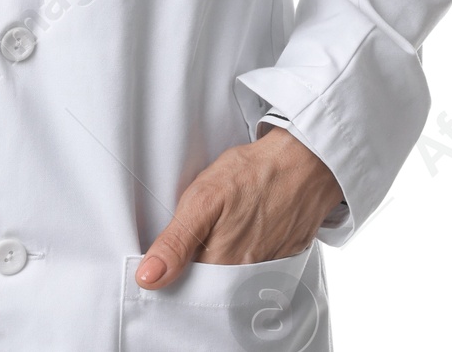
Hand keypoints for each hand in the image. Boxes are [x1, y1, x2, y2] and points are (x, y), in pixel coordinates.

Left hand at [135, 126, 342, 289]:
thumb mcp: (203, 198)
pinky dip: (249, 257)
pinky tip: (246, 232)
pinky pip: (260, 272)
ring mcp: (270, 270)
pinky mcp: (286, 260)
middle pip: (213, 289)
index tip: (171, 258)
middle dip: (200, 272)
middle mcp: (247, 278)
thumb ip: (175, 242)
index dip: (176, 276)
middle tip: (201, 238)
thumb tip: (148, 278)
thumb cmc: (252, 174)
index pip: (188, 289)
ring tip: (225, 230)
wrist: (303, 162)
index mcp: (222, 266)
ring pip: (236, 281)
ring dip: (225, 264)